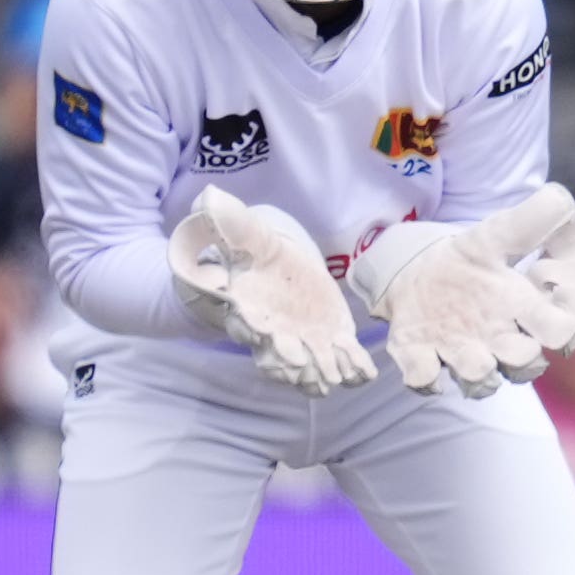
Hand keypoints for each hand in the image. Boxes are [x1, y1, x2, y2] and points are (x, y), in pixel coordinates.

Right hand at [167, 188, 370, 393]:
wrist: (283, 273)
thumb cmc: (261, 259)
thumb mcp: (250, 239)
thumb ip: (234, 226)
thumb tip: (210, 198)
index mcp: (250, 309)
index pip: (247, 323)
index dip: (254, 330)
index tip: (262, 332)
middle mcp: (275, 335)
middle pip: (278, 356)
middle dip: (291, 361)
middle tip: (302, 364)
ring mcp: (305, 342)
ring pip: (311, 367)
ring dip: (323, 372)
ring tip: (337, 376)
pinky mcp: (332, 340)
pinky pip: (343, 360)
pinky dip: (354, 369)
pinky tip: (365, 374)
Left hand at [374, 186, 574, 395]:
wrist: (419, 274)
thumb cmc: (472, 259)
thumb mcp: (501, 230)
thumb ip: (537, 215)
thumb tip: (563, 200)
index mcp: (524, 309)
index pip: (561, 330)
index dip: (559, 323)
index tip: (539, 280)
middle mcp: (499, 339)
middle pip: (526, 366)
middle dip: (518, 356)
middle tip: (500, 327)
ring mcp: (460, 352)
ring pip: (480, 381)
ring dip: (474, 370)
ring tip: (460, 345)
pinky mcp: (421, 358)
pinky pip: (424, 380)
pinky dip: (423, 374)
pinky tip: (421, 353)